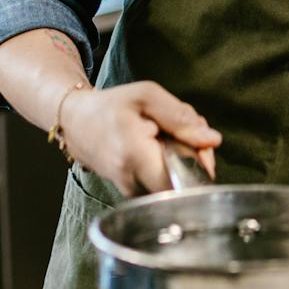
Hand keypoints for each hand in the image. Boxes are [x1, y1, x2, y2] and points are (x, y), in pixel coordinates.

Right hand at [60, 81, 220, 195]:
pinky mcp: (131, 193)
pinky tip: (159, 148)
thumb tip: (212, 140)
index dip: (200, 163)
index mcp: (135, 154)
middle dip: (195, 157)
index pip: (184, 177)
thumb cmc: (111, 106)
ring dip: (182, 160)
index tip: (199, 144)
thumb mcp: (147, 96)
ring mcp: (130, 190)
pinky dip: (169, 166)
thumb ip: (181, 117)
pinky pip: (163, 183)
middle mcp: (131, 180)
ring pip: (175, 183)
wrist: (76, 122)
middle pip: (184, 181)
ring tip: (167, 138)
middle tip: (186, 133)